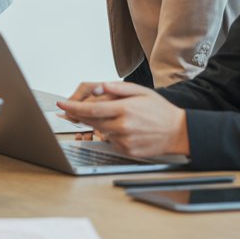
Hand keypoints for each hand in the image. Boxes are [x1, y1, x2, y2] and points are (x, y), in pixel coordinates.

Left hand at [56, 81, 188, 157]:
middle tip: (72, 109)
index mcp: (124, 110)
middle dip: (79, 115)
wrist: (178, 132)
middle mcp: (122, 127)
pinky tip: (125, 128)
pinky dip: (111, 134)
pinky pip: (111, 141)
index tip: (61, 104)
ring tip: (117, 117)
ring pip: (101, 131)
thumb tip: (98, 87)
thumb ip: (117, 88)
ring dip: (100, 124)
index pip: (91, 109)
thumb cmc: (159, 110)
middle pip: (91, 122)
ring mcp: (124, 141)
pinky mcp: (127, 151)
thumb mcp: (140, 91)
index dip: (73, 108)